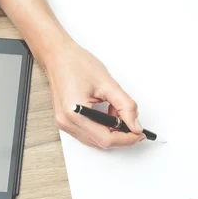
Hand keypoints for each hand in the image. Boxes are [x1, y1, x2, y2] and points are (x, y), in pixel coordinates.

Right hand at [0, 0, 143, 148]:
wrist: (58, 56)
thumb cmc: (76, 64)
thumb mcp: (108, 83)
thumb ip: (125, 106)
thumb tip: (135, 125)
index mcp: (75, 113)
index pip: (106, 138)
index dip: (126, 139)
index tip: (139, 134)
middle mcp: (66, 122)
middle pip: (101, 142)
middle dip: (121, 136)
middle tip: (135, 125)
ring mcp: (64, 123)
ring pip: (95, 140)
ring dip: (111, 131)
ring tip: (119, 113)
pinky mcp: (65, 121)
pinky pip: (88, 133)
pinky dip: (102, 127)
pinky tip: (108, 114)